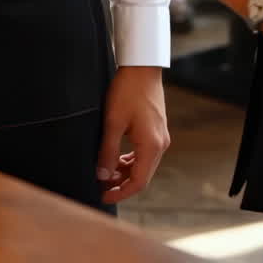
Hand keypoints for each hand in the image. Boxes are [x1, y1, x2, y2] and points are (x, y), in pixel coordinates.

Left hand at [97, 66, 168, 203]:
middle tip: (101, 186)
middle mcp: (160, 144)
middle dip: (122, 184)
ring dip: (126, 172)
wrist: (142, 66)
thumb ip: (108, 151)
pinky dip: (131, 160)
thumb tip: (102, 175)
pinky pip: (145, 153)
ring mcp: (161, 137)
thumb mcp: (113, 122)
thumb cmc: (128, 90)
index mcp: (151, 145)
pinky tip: (117, 158)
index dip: (120, 193)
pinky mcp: (157, 129)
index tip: (103, 196)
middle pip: (142, 176)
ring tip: (105, 173)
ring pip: (144, 165)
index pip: (138, 182)